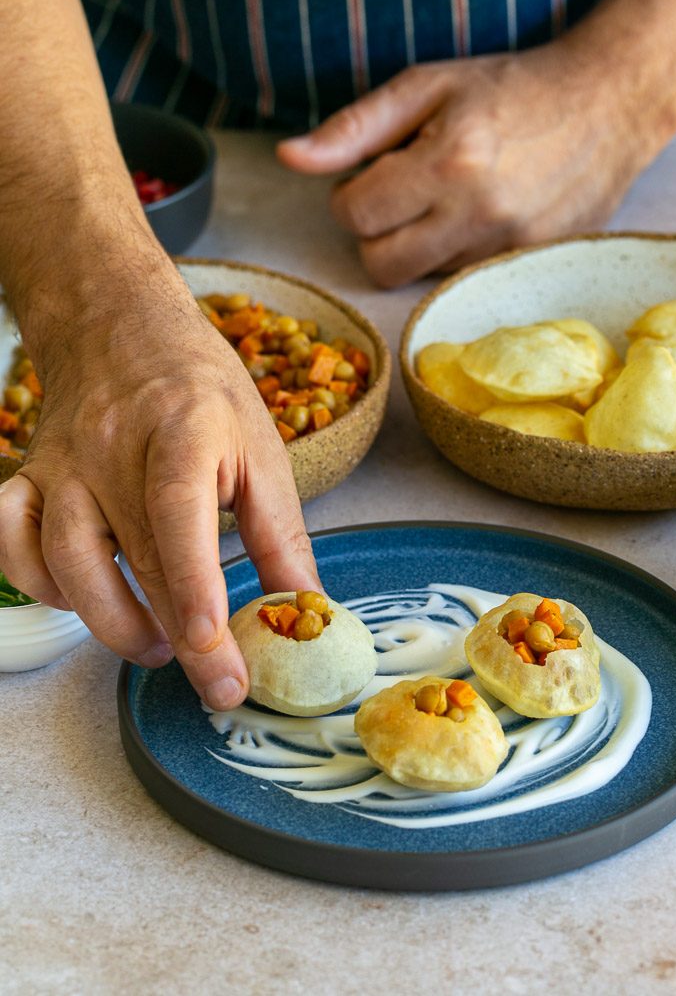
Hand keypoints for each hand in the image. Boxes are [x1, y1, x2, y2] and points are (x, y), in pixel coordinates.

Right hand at [0, 275, 319, 709]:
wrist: (121, 329)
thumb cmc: (203, 392)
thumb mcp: (262, 448)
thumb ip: (282, 531)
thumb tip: (308, 607)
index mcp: (183, 428)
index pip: (179, 512)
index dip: (192, 585)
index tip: (215, 647)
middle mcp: (111, 447)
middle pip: (133, 554)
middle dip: (177, 636)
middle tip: (220, 684)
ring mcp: (61, 464)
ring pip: (62, 560)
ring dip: (109, 621)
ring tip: (157, 646)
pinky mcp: (29, 477)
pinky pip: (12, 541)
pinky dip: (40, 584)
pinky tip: (82, 599)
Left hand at [277, 43, 642, 286]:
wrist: (612, 104)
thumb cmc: (513, 86)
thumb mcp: (428, 86)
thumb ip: (355, 128)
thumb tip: (290, 159)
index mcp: (448, 162)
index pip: (355, 214)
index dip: (350, 196)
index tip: (373, 175)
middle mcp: (478, 214)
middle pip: (381, 265)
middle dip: (375, 234)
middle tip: (400, 194)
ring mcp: (507, 246)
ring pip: (420, 275)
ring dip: (417, 243)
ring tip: (447, 196)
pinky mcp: (527, 263)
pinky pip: (460, 278)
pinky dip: (453, 253)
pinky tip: (475, 214)